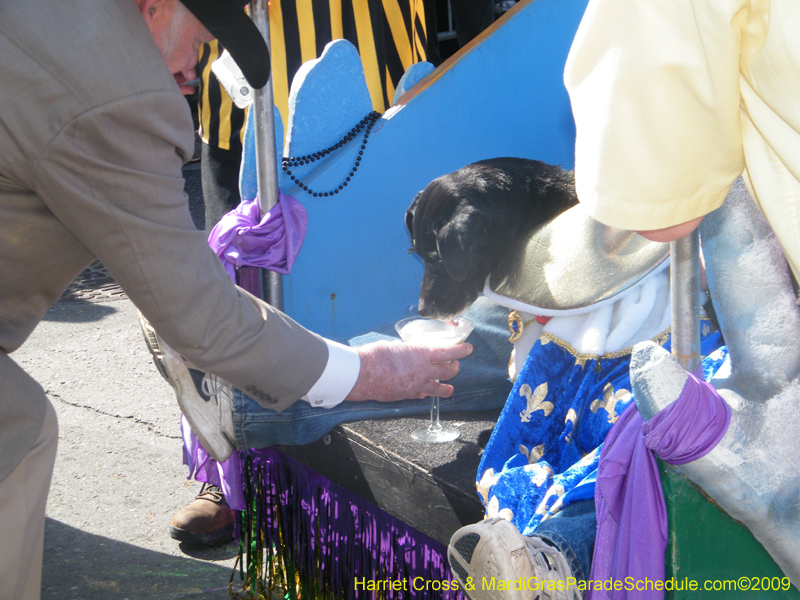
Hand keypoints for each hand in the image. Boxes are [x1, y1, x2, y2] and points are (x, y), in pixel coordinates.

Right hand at [345, 341, 472, 401]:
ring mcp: (416, 385)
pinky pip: (420, 394)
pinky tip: (423, 394)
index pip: (449, 352)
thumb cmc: (376, 355)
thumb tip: (410, 353)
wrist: (362, 374)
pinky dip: (423, 393)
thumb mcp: (396, 346)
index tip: (468, 349)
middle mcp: (423, 371)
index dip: (461, 350)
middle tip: (456, 365)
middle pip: (447, 371)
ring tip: (450, 389)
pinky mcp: (406, 395)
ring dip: (445, 388)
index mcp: (421, 354)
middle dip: (454, 368)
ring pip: (437, 388)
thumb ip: (408, 351)